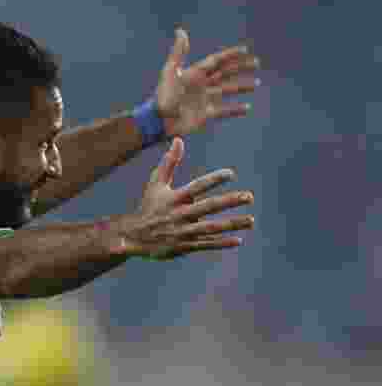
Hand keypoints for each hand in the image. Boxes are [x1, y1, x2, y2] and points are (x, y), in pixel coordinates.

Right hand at [118, 138, 253, 258]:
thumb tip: (179, 139)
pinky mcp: (184, 246)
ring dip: (232, 224)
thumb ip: (169, 162)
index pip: (197, 186)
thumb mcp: (156, 183)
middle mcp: (180, 214)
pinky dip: (222, 243)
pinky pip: (206, 244)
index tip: (231, 174)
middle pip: (208, 207)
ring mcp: (183, 232)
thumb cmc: (149, 205)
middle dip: (229, 201)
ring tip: (251, 220)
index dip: (213, 180)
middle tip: (249, 196)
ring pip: (211, 228)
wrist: (134, 236)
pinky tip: (239, 240)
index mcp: (174, 198)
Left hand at [155, 29, 260, 137]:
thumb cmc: (164, 95)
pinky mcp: (205, 114)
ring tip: (256, 84)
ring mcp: (204, 99)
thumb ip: (178, 52)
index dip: (230, 55)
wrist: (160, 120)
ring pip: (227, 90)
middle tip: (257, 64)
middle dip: (241, 68)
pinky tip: (247, 108)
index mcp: (195, 73)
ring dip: (242, 86)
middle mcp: (201, 85)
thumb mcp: (171, 71)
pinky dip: (235, 109)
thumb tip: (181, 31)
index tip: (245, 50)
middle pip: (225, 73)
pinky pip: (224, 110)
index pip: (217, 61)